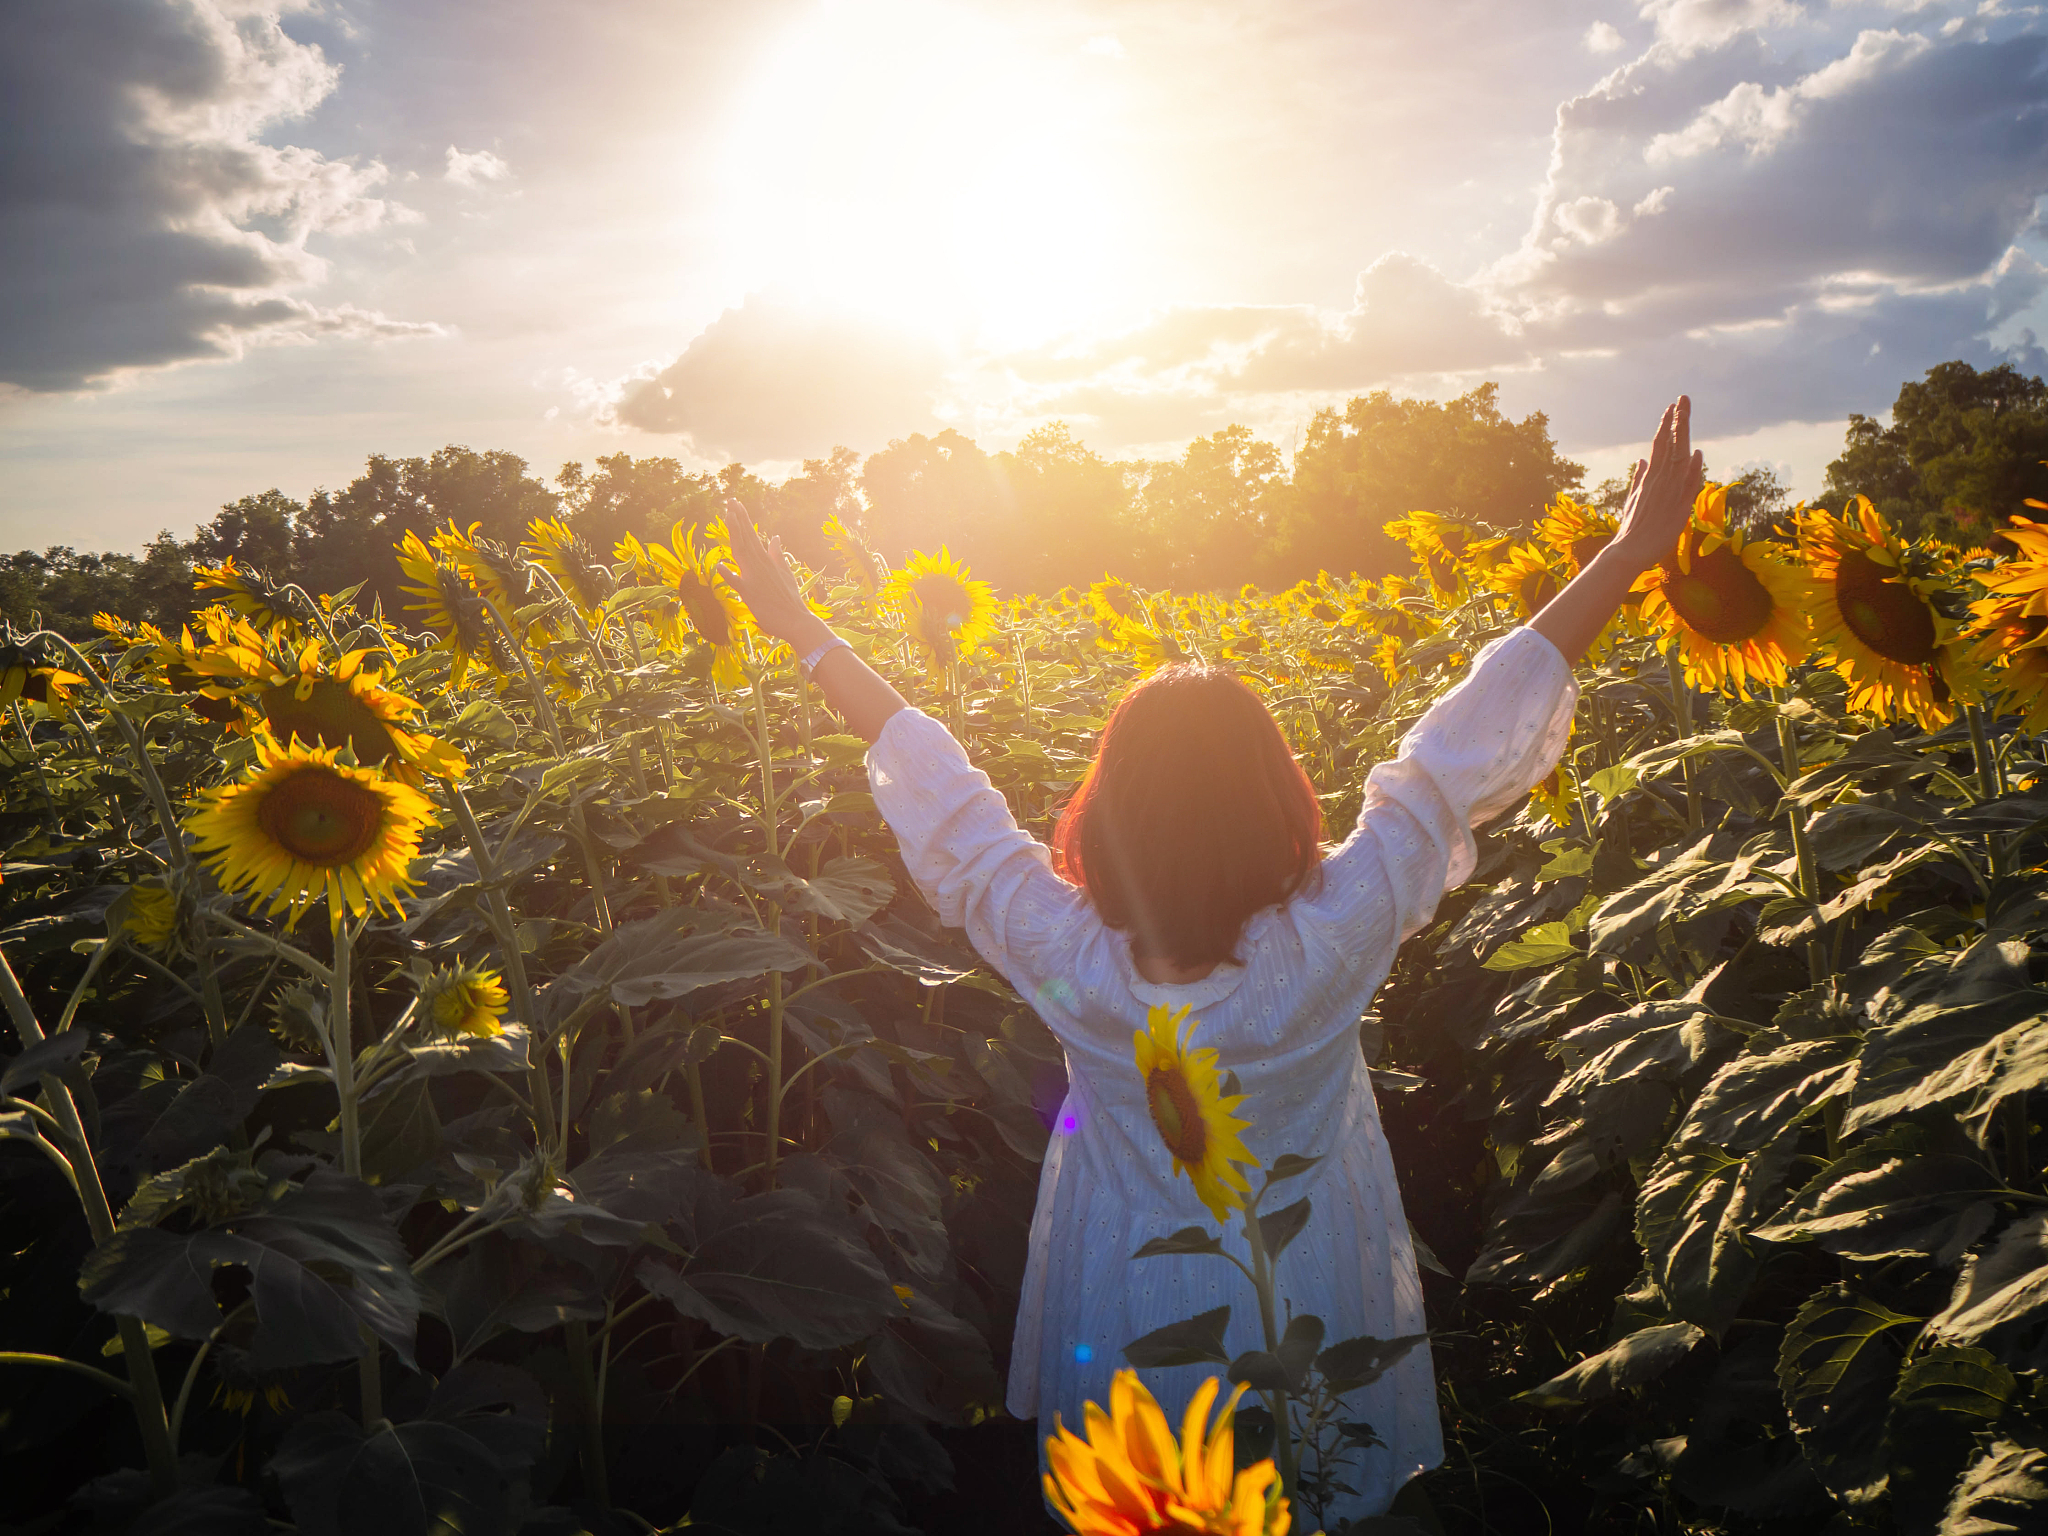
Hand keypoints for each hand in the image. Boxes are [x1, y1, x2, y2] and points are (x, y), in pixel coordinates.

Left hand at [720, 498, 831, 649]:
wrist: (797, 622)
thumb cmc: (790, 600)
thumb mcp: (785, 573)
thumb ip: (778, 555)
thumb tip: (775, 537)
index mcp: (766, 561)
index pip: (752, 536)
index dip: (743, 519)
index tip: (736, 504)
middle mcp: (759, 565)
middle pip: (745, 538)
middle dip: (737, 518)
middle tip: (730, 500)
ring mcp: (754, 578)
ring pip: (741, 551)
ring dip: (735, 532)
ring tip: (728, 515)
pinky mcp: (750, 594)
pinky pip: (736, 582)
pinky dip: (728, 574)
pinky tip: (719, 565)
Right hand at [1608, 396, 1704, 572]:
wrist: (1628, 552)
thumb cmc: (1631, 529)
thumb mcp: (1633, 499)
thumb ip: (1640, 478)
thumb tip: (1642, 459)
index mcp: (1649, 478)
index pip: (1659, 445)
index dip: (1666, 425)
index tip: (1671, 407)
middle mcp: (1659, 480)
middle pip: (1670, 445)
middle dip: (1676, 420)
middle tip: (1682, 398)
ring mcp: (1669, 492)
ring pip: (1679, 457)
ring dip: (1683, 435)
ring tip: (1686, 413)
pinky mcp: (1678, 507)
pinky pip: (1688, 484)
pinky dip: (1693, 468)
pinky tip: (1698, 453)